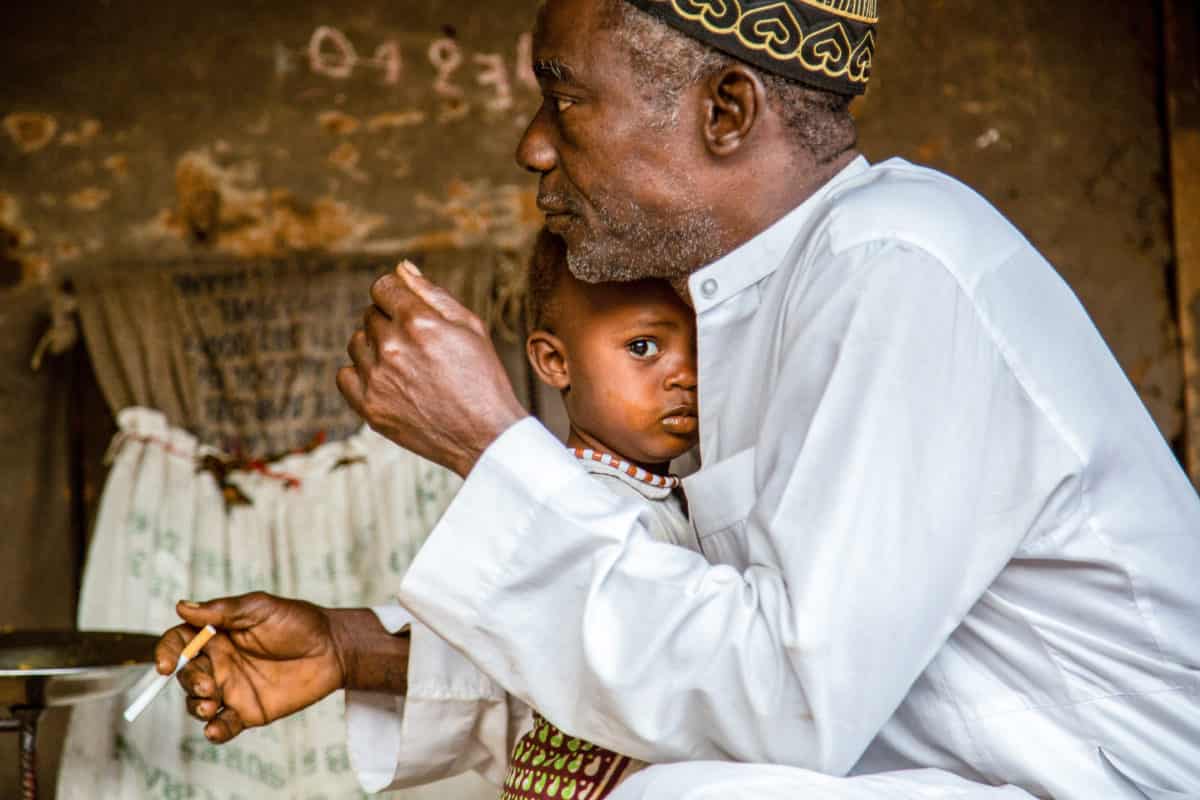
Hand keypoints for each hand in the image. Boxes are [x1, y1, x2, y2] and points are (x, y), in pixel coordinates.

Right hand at [155, 594, 347, 742]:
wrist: (333, 649)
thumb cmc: (298, 622)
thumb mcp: (260, 608)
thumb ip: (222, 610)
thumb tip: (182, 607)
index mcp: (216, 635)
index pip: (179, 643)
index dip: (165, 652)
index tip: (164, 664)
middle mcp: (218, 663)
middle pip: (185, 675)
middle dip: (189, 681)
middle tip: (210, 684)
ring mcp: (231, 689)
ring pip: (197, 703)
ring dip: (196, 707)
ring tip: (212, 704)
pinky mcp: (247, 712)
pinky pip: (222, 726)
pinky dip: (214, 731)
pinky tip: (216, 729)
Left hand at [338, 262, 528, 476]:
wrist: (485, 435)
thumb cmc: (483, 377)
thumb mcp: (470, 326)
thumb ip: (432, 293)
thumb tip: (401, 267)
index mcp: (419, 321)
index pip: (382, 287)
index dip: (397, 296)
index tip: (409, 312)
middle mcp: (392, 346)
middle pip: (370, 315)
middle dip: (390, 323)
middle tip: (419, 347)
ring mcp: (377, 378)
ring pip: (357, 343)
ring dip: (375, 348)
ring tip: (406, 366)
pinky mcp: (368, 406)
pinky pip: (344, 375)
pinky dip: (361, 375)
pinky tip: (387, 382)